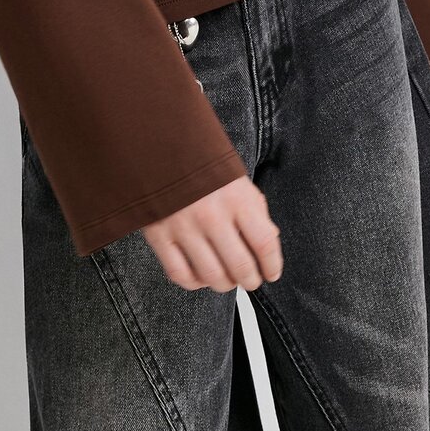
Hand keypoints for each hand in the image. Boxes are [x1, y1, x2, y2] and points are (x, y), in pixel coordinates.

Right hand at [141, 175, 282, 291]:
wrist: (157, 145)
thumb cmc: (201, 164)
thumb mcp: (236, 179)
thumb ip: (255, 210)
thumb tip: (268, 242)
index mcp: (236, 197)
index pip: (264, 243)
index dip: (272, 265)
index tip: (272, 273)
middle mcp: (211, 214)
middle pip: (240, 267)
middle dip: (250, 280)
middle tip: (251, 280)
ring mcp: (184, 227)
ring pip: (212, 277)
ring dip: (225, 285)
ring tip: (227, 279)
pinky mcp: (159, 235)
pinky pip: (180, 274)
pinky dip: (194, 283)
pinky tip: (201, 276)